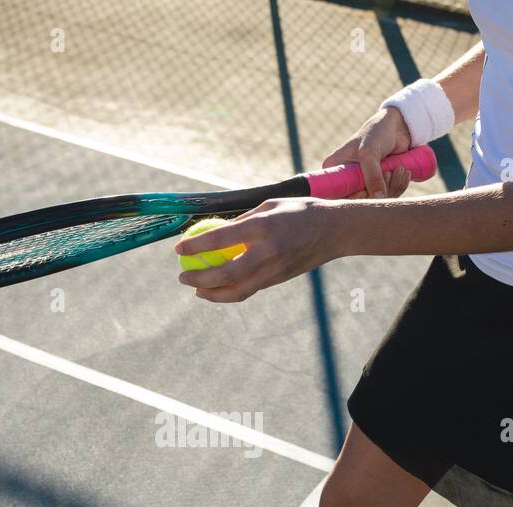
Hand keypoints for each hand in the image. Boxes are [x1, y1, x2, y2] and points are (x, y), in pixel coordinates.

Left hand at [175, 198, 342, 302]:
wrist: (334, 231)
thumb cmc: (299, 212)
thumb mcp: (269, 206)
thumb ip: (243, 220)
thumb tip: (215, 229)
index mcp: (262, 227)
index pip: (220, 238)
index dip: (196, 245)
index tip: (178, 248)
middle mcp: (267, 251)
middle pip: (225, 274)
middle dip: (199, 278)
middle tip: (182, 276)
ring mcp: (273, 270)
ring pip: (237, 290)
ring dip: (212, 294)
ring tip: (196, 289)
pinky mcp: (278, 280)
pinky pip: (249, 290)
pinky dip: (230, 292)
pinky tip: (217, 289)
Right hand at [322, 107, 413, 199]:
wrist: (397, 127)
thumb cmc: (376, 134)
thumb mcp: (370, 154)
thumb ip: (372, 177)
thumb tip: (377, 199)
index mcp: (334, 170)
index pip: (337, 195)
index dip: (353, 198)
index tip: (365, 191)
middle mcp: (346, 179)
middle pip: (360, 201)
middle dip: (379, 191)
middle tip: (388, 173)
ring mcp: (364, 183)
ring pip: (377, 199)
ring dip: (393, 187)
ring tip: (399, 169)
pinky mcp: (379, 184)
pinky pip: (389, 195)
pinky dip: (399, 186)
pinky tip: (403, 171)